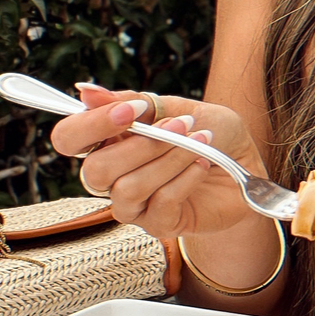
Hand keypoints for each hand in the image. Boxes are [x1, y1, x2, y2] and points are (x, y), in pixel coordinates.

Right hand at [48, 85, 264, 239]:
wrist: (246, 161)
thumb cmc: (208, 131)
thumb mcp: (176, 106)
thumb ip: (133, 100)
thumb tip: (86, 91)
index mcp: (107, 141)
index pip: (68, 139)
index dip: (91, 125)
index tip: (132, 110)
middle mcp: (111, 177)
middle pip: (94, 171)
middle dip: (140, 145)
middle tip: (181, 125)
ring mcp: (133, 205)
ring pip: (128, 188)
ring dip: (168, 160)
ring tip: (198, 142)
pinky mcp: (159, 224)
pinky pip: (161, 203)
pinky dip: (185, 178)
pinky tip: (204, 164)